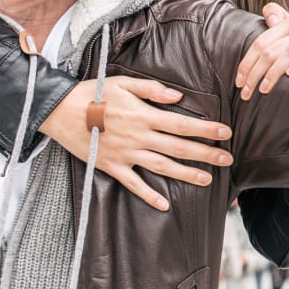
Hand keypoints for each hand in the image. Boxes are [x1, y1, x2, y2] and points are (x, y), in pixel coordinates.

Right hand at [38, 76, 232, 211]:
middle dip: (206, 153)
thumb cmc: (93, 93)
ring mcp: (126, 154)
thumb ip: (151, 90)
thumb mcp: (123, 83)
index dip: (206, 129)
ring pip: (162, 167)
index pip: (183, 124)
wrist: (60, 112)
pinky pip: (133, 184)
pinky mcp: (111, 167)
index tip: (226, 132)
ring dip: (186, 174)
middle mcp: (139, 137)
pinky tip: (164, 204)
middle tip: (228, 159)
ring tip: (207, 180)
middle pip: (178, 147)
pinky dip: (148, 195)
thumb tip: (178, 97)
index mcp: (144, 115)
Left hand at [233, 4, 288, 99]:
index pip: (262, 42)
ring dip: (273, 73)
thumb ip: (278, 27)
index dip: (247, 62)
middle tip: (246, 93)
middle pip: (271, 49)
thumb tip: (268, 13)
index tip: (239, 81)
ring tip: (263, 89)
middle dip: (255, 73)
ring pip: (288, 52)